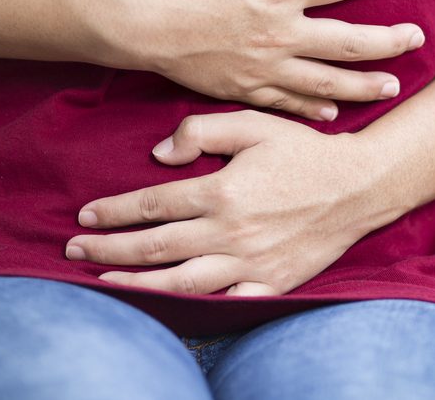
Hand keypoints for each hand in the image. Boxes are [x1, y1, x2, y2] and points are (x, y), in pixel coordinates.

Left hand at [65, 110, 404, 295]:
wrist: (360, 186)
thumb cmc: (304, 151)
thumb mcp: (253, 123)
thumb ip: (201, 129)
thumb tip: (159, 154)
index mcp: (222, 192)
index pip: (153, 205)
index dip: (114, 212)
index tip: (85, 217)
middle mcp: (231, 232)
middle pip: (156, 247)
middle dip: (109, 251)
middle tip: (74, 253)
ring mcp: (250, 263)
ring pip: (181, 282)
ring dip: (137, 285)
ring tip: (104, 285)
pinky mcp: (270, 282)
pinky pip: (225, 302)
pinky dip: (194, 310)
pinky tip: (167, 311)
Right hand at [100, 0, 424, 120]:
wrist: (132, 24)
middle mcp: (278, 35)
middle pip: (348, 42)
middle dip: (387, 42)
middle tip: (416, 39)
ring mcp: (262, 68)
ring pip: (325, 82)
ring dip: (363, 85)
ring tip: (391, 87)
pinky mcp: (242, 90)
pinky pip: (286, 104)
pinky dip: (312, 109)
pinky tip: (330, 114)